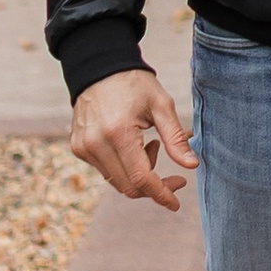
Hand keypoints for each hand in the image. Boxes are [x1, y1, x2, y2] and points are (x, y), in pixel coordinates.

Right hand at [71, 66, 196, 211]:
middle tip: (174, 174)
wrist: (99, 68)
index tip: (176, 202)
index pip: (141, 178)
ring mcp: (84, 148)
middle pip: (127, 186)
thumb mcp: (161, 105)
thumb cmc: (135, 84)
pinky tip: (134, 144)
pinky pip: (105, 170)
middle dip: (154, 187)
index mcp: (118, 134)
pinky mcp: (78, 148)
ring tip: (151, 145)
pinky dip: (124, 167)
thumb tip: (192, 166)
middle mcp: (96, 144)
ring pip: (116, 181)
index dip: (161, 194)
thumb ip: (175, 138)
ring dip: (139, 174)